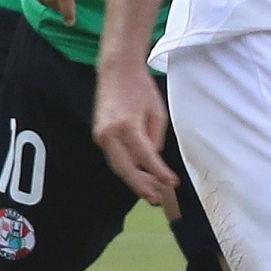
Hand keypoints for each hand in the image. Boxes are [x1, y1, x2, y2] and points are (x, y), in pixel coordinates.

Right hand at [93, 59, 178, 205]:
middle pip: (126, 168)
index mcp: (127, 125)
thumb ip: (155, 139)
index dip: (159, 173)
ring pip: (118, 166)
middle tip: (157, 199)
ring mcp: (101, 135)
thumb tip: (153, 160)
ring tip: (151, 192)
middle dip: (142, 186)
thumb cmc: (140, 89)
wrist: (117, 72)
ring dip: (134, 180)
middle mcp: (110, 133)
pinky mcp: (98, 136)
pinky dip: (126, 168)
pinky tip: (139, 176)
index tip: (172, 183)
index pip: (145, 157)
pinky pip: (114, 157)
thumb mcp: (157, 113)